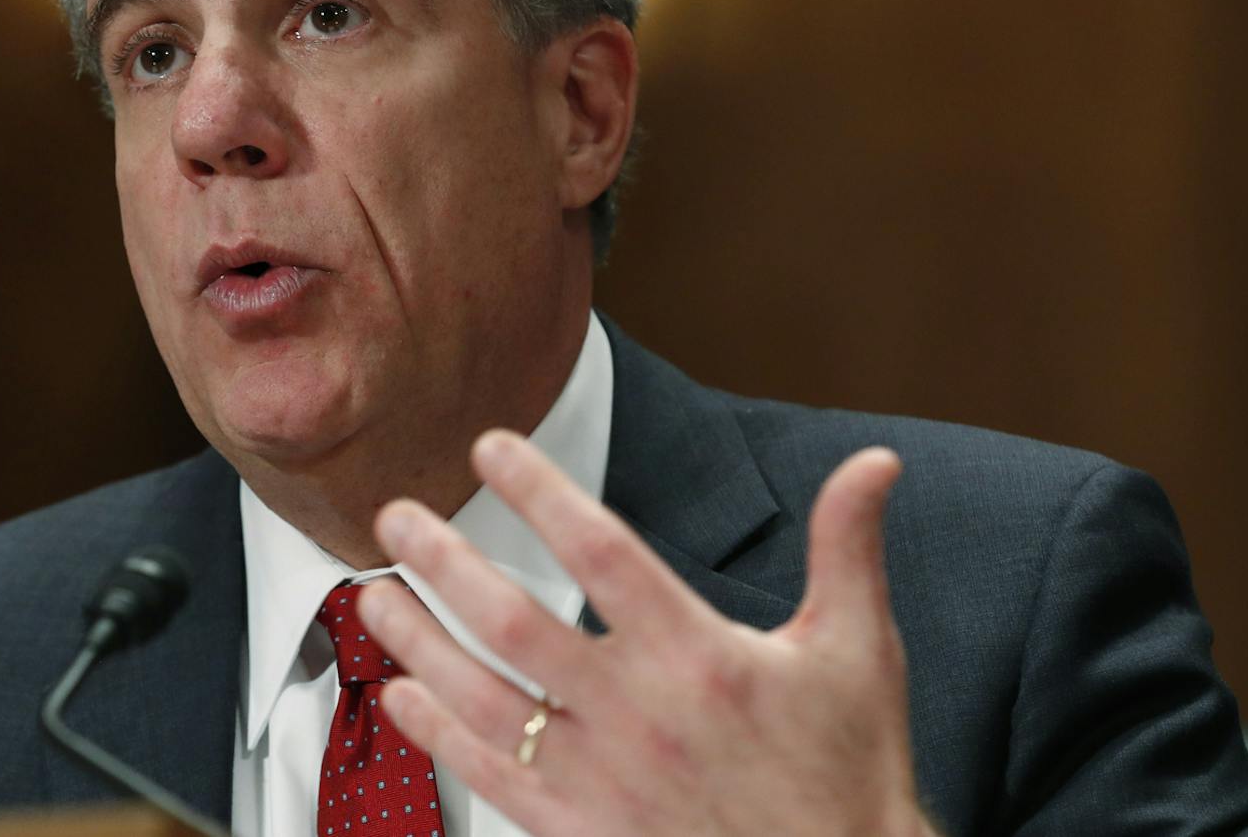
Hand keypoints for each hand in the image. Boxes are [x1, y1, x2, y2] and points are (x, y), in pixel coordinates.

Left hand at [358, 431, 936, 836]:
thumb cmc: (846, 769)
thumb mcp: (857, 650)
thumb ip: (848, 549)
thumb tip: (872, 462)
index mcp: (701, 655)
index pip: (600, 549)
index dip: (538, 490)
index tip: (489, 448)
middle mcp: (641, 713)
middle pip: (516, 619)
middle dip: (445, 561)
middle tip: (397, 517)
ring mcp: (604, 777)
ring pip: (486, 697)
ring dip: (421, 642)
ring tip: (375, 596)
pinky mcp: (582, 830)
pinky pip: (491, 777)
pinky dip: (437, 735)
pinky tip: (401, 697)